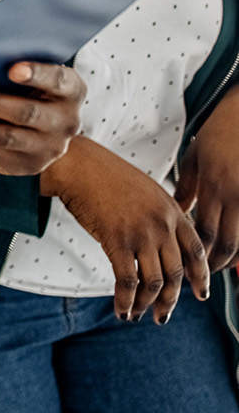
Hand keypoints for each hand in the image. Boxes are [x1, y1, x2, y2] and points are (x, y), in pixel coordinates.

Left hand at [0, 61, 82, 175]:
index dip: (37, 74)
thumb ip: (15, 62)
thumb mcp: (36, 76)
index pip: (58, 80)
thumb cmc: (32, 90)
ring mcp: (47, 147)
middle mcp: (65, 121)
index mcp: (70, 91)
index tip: (12, 69)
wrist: (49, 135)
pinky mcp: (25, 165)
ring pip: (3, 138)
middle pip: (25, 112)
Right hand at [42, 137, 208, 322]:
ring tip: (137, 315)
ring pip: (154, 281)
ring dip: (146, 304)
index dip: (201, 276)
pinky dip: (125, 300)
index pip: (196, 251)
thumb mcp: (144, 190)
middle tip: (162, 316)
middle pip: (176, 273)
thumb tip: (162, 242)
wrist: (77, 165)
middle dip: (170, 300)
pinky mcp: (117, 240)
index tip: (200, 294)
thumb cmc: (104, 175)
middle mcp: (162, 224)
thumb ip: (159, 214)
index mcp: (172, 210)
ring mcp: (141, 233)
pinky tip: (121, 310)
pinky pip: (127, 280)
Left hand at [175, 86, 238, 272]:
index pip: (202, 231)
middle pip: (225, 241)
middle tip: (204, 278)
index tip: (187, 266)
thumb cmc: (219, 134)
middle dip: (215, 263)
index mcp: (212, 185)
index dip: (196, 253)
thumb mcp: (196, 157)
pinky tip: (237, 250)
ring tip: (219, 267)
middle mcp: (234, 194)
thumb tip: (178, 211)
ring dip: (233, 258)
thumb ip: (187, 187)